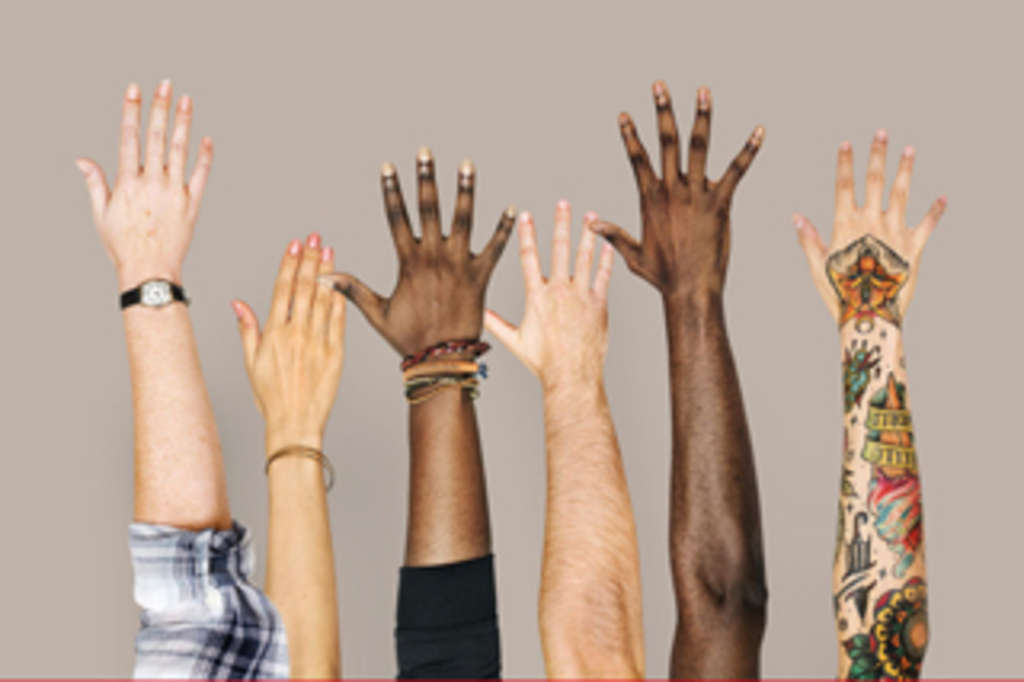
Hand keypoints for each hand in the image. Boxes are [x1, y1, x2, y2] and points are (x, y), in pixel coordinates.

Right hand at [76, 81, 212, 289]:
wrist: (150, 269)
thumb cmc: (123, 244)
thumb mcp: (102, 213)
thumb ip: (96, 183)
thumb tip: (83, 160)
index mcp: (128, 182)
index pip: (130, 137)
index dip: (132, 111)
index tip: (135, 89)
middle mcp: (152, 183)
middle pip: (157, 137)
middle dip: (161, 108)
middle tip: (166, 84)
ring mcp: (174, 192)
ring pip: (179, 150)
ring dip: (184, 123)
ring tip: (187, 100)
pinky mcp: (192, 204)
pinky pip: (201, 175)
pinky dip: (205, 157)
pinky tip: (207, 139)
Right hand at [232, 234, 345, 454]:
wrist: (295, 423)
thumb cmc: (271, 396)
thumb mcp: (252, 362)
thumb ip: (247, 328)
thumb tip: (238, 302)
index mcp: (274, 334)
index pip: (282, 289)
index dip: (289, 264)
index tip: (294, 244)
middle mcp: (296, 334)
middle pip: (304, 288)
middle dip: (309, 259)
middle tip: (315, 237)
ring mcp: (318, 343)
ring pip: (322, 299)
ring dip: (326, 272)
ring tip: (329, 250)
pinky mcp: (336, 354)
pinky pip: (339, 321)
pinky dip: (339, 299)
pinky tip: (340, 282)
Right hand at [321, 148, 514, 355]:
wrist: (442, 359)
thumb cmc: (409, 338)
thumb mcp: (377, 313)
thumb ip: (353, 289)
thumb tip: (321, 277)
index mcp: (409, 263)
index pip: (397, 218)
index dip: (392, 191)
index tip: (388, 167)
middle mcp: (434, 257)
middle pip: (429, 209)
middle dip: (426, 179)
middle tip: (425, 152)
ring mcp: (459, 265)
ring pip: (463, 220)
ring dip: (465, 191)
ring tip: (467, 164)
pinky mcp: (481, 276)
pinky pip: (495, 248)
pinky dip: (503, 229)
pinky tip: (511, 208)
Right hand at [484, 201, 613, 390]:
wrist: (572, 375)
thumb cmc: (543, 362)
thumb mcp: (516, 341)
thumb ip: (497, 324)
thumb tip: (480, 315)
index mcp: (536, 296)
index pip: (529, 257)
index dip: (526, 234)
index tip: (525, 215)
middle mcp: (559, 291)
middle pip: (559, 249)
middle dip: (561, 223)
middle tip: (563, 203)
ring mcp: (581, 296)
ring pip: (585, 257)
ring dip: (587, 234)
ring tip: (591, 216)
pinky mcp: (599, 304)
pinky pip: (604, 276)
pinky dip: (607, 259)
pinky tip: (609, 245)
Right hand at [593, 81, 762, 300]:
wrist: (689, 289)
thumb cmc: (662, 275)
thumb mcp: (633, 254)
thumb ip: (613, 234)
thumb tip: (591, 223)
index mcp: (650, 199)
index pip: (637, 159)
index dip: (630, 135)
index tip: (625, 115)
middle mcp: (672, 191)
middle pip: (666, 142)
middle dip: (662, 112)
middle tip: (659, 87)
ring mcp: (696, 195)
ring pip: (698, 147)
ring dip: (702, 117)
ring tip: (703, 91)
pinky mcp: (720, 204)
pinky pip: (735, 171)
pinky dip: (748, 151)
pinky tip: (759, 132)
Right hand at [793, 131, 946, 328]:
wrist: (870, 314)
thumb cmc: (839, 294)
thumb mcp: (817, 266)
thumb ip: (809, 239)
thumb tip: (797, 217)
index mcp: (846, 225)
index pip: (844, 186)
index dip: (845, 164)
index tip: (846, 144)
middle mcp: (872, 223)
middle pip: (875, 181)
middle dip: (878, 155)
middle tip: (882, 133)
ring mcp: (895, 232)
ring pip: (901, 194)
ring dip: (905, 170)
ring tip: (909, 151)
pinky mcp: (914, 248)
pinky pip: (927, 225)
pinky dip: (935, 211)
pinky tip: (943, 197)